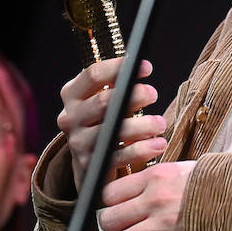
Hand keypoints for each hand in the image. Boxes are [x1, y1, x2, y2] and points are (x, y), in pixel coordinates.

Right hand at [57, 57, 167, 189]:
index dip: (120, 68)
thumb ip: (119, 83)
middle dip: (133, 96)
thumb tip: (140, 65)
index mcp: (73, 94)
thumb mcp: (106, 98)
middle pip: (103, 102)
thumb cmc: (105, 119)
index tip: (146, 67)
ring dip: (142, 126)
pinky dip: (142, 150)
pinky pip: (119, 156)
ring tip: (160, 124)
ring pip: (113, 130)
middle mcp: (71, 117)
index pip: (93, 75)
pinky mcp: (91, 164)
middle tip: (154, 94)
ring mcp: (78, 142)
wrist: (92, 160)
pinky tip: (158, 144)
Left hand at [100, 160, 195, 230]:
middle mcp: (154, 201)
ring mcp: (163, 226)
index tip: (116, 206)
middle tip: (119, 228)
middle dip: (111, 226)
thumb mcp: (189, 167)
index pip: (111, 192)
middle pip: (110, 218)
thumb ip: (165, 174)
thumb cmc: (221, 180)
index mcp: (156, 178)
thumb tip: (153, 179)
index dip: (111, 201)